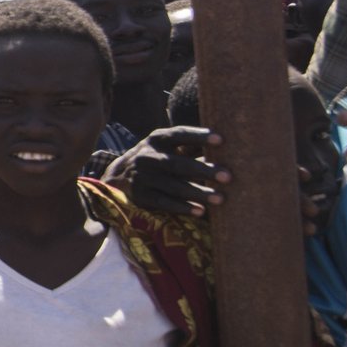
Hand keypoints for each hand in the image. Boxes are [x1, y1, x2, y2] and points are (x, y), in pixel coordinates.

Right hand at [104, 126, 227, 215]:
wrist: (118, 177)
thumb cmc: (157, 159)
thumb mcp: (167, 147)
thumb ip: (192, 147)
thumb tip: (228, 151)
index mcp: (157, 139)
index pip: (179, 135)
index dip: (199, 136)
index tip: (221, 140)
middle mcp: (147, 156)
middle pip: (178, 164)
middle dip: (203, 170)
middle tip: (228, 176)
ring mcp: (142, 177)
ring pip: (173, 186)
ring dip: (198, 193)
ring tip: (220, 199)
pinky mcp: (140, 196)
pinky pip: (164, 202)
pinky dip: (182, 207)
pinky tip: (200, 211)